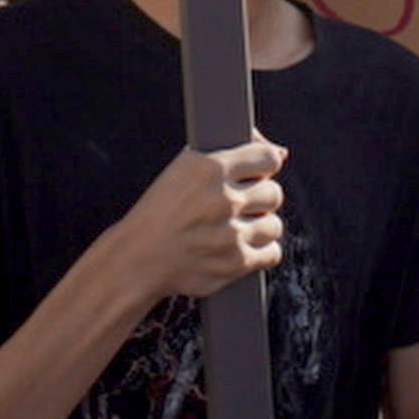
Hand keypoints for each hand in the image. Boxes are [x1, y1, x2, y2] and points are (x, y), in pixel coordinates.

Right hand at [129, 141, 287, 302]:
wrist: (138, 258)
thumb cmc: (161, 212)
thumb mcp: (183, 169)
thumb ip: (231, 155)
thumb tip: (280, 154)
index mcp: (209, 168)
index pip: (267, 158)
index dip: (262, 166)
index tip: (254, 174)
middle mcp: (223, 200)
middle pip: (274, 193)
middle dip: (258, 199)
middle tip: (238, 206)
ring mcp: (231, 234)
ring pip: (274, 225)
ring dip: (259, 227)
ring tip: (234, 229)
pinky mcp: (235, 263)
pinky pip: (271, 253)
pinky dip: (258, 252)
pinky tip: (238, 247)